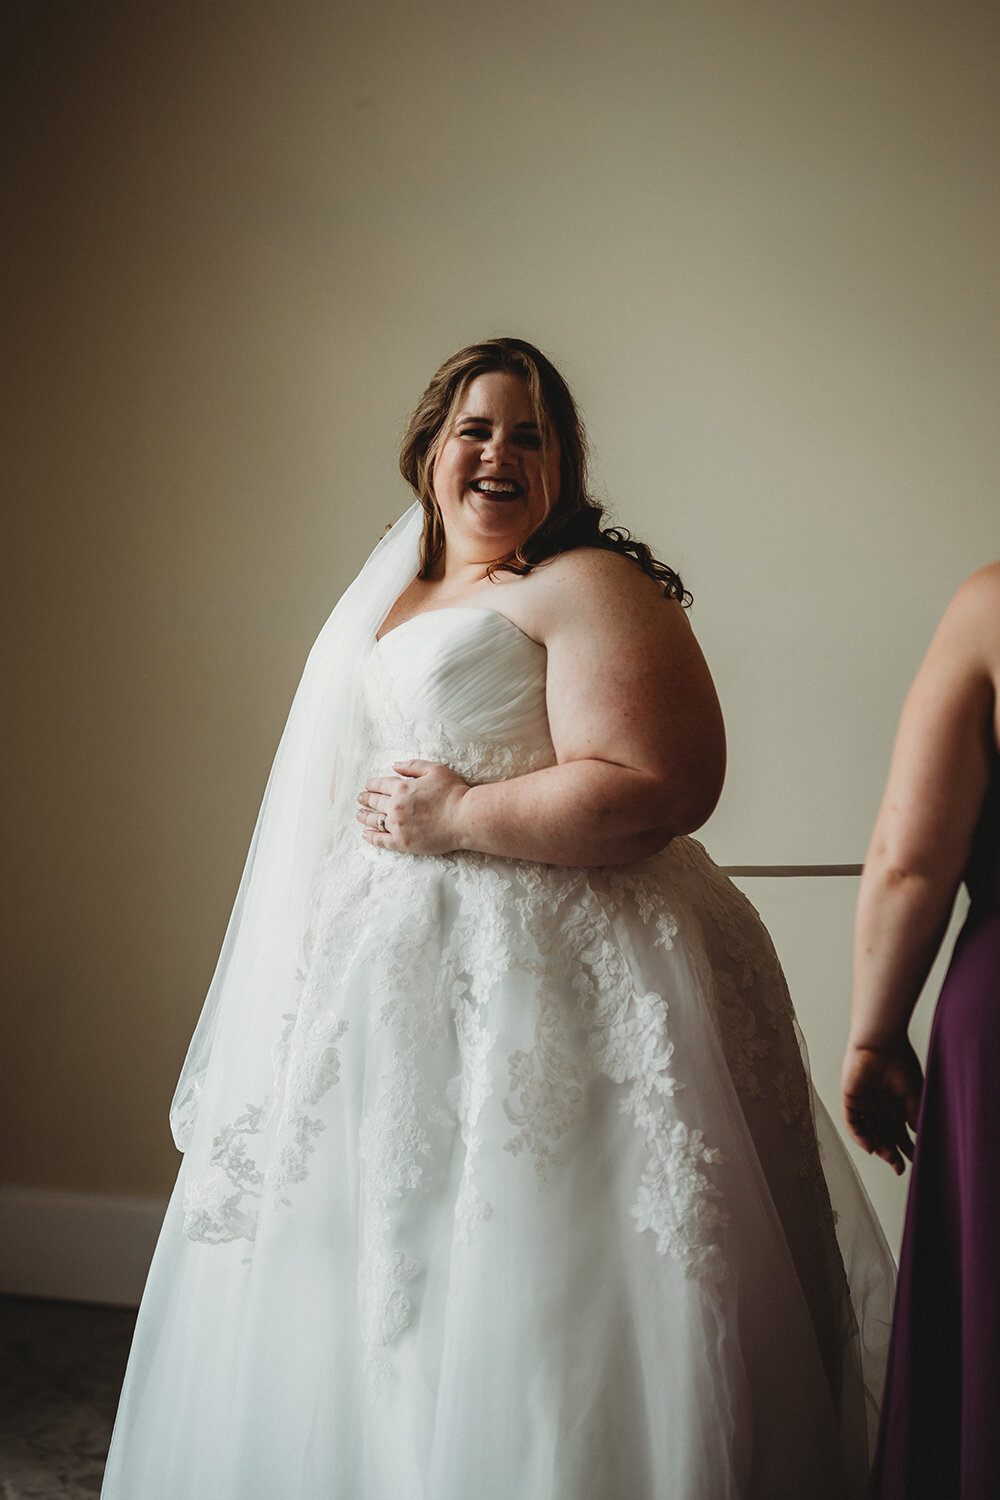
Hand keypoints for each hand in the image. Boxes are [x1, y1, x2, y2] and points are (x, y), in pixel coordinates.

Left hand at [357, 759, 470, 854]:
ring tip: (359, 814)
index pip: (379, 785)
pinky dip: (370, 837)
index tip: (368, 785)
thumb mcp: (435, 770)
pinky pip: (380, 840)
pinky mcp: (402, 842)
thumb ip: (412, 765)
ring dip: (364, 816)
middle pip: (374, 802)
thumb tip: (394, 765)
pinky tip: (365, 834)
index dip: (371, 784)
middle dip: (365, 799)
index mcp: (401, 788)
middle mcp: (395, 807)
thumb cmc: (453, 792)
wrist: (464, 818)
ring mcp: (397, 826)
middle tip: (360, 798)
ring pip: (374, 820)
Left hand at [841, 1035, 923, 1174]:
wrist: (881, 1042)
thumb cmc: (900, 1061)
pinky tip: (871, 1147)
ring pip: (869, 1132)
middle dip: (892, 1152)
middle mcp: (879, 1105)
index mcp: (895, 1103)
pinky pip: (853, 1123)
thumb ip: (914, 1115)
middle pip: (884, 1135)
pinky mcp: (850, 1099)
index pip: (899, 1131)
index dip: (906, 1147)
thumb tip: (917, 1136)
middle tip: (900, 1167)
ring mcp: (864, 1103)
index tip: (915, 1160)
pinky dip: (860, 1136)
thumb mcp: (914, 1093)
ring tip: (889, 1159)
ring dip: (878, 1147)